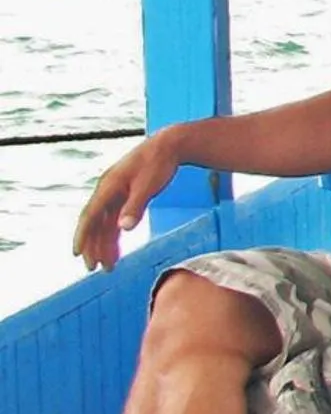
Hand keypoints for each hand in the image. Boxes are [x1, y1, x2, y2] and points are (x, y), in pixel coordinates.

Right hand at [73, 132, 181, 271]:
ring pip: (105, 223)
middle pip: (95, 223)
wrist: (170, 145)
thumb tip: (123, 228)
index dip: (82, 235)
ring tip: (107, 266)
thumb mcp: (148, 186)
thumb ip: (135, 207)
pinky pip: (115, 219)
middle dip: (93, 246)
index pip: (90, 216)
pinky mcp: (125, 196)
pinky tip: (116, 250)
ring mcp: (115, 193)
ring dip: (104, 244)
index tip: (77, 253)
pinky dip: (115, 235)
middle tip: (94, 268)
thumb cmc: (158, 163)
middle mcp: (107, 191)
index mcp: (108, 187)